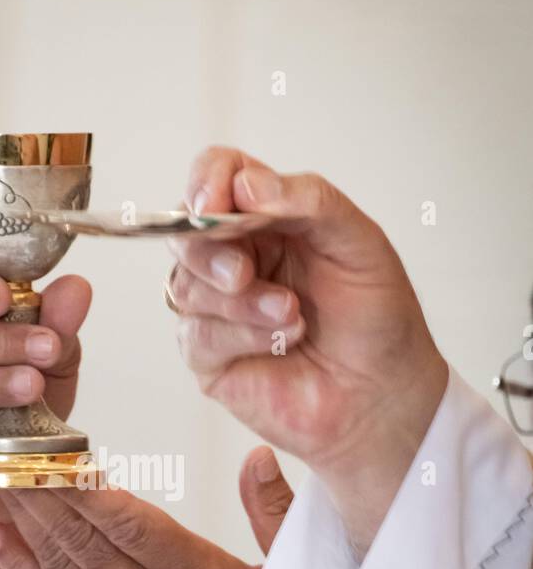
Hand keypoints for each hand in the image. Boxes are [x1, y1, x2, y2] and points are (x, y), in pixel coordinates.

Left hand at [0, 446, 293, 568]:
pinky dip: (21, 568)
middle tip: (9, 449)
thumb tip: (258, 454)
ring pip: (62, 568)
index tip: (57, 452)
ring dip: (26, 520)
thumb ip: (273, 512)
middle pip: (84, 539)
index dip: (88, 486)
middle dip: (42, 490)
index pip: (131, 523)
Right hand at [170, 148, 448, 551]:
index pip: (215, 176)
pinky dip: (240, 335)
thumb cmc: (376, 317)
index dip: (206, 182)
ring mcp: (218, 307)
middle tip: (244, 273)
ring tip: (292, 316)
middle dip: (208, 249)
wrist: (384, 393)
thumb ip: (309, 200)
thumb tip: (245, 184)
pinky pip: (196, 334)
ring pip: (185, 285)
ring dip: (239, 301)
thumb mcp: (358, 241)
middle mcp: (235, 256)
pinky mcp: (211, 357)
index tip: (215, 204)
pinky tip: (281, 341)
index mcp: (267, 217)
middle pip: (183, 232)